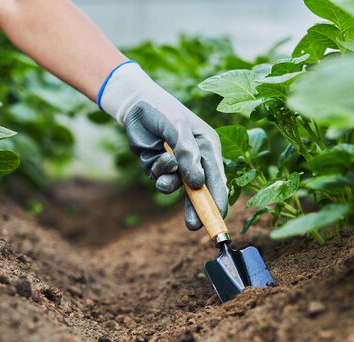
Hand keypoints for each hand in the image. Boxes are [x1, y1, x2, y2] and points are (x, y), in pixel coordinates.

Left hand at [98, 61, 227, 229]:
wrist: (135, 104)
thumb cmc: (163, 110)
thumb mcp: (177, 129)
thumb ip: (187, 154)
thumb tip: (197, 184)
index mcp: (209, 147)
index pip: (217, 179)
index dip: (218, 200)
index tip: (218, 219)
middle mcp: (196, 159)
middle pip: (200, 191)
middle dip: (196, 209)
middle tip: (194, 226)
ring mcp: (177, 165)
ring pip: (176, 187)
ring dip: (169, 181)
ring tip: (164, 168)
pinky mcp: (160, 168)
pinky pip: (161, 179)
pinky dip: (158, 172)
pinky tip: (155, 157)